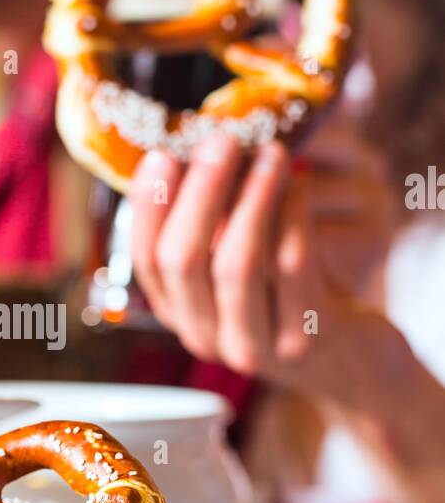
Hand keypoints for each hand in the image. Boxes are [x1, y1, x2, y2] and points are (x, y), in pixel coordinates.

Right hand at [129, 134, 381, 392]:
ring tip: (269, 153)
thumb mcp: (243, 264)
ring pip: (237, 265)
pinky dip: (292, 219)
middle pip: (184, 261)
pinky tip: (298, 189)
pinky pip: (293, 269)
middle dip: (201, 192)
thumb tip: (200, 151)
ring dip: (251, 198)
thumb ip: (215, 226)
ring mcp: (254, 346)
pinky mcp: (305, 340)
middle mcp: (206, 337)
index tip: (162, 154)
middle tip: (221, 141)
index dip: (150, 206)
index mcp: (180, 313)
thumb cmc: (291, 296)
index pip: (148, 260)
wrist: (354, 362)